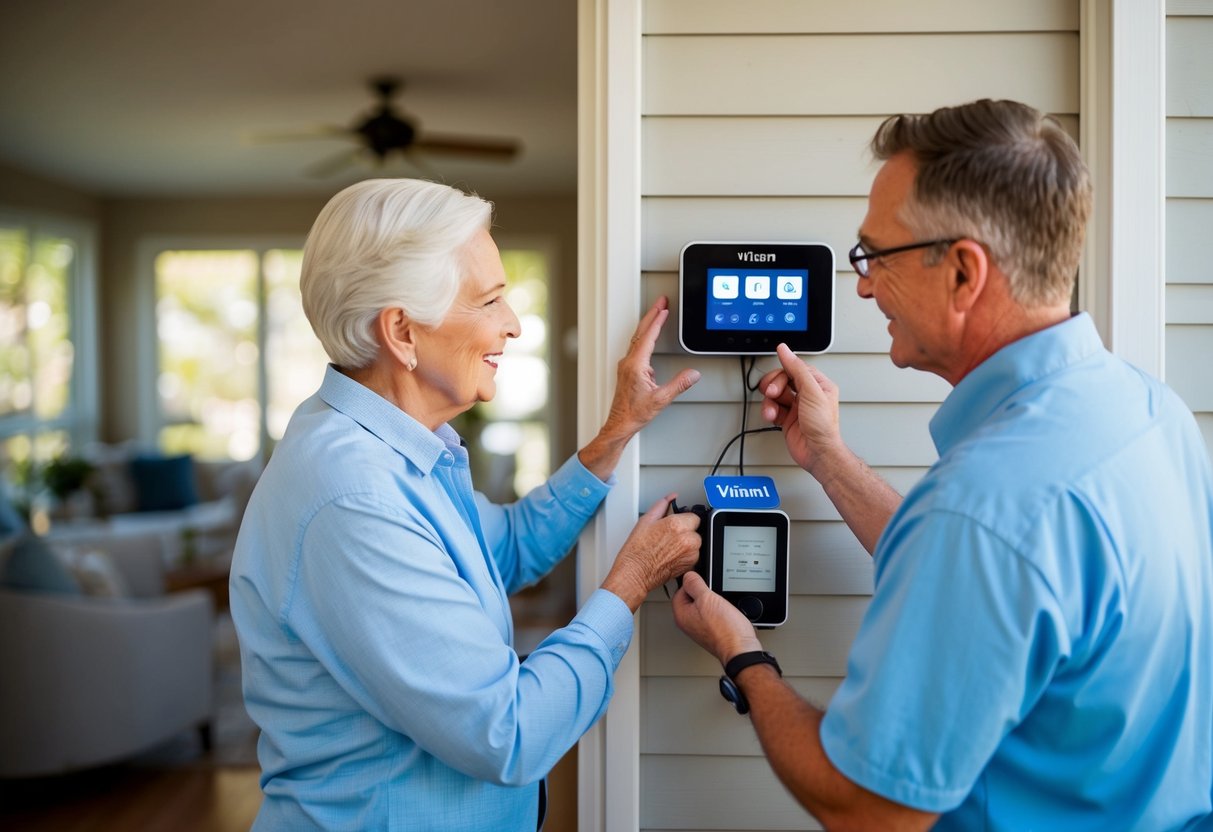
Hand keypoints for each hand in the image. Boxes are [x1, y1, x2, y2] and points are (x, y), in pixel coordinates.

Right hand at [601, 493, 701, 611]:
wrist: (635, 573)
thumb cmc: (637, 551)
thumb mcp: (646, 521)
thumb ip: (661, 506)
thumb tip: (670, 497)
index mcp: (677, 525)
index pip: (694, 517)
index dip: (684, 520)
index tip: (676, 525)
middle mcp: (687, 539)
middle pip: (696, 531)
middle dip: (686, 532)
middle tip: (669, 537)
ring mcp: (690, 554)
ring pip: (696, 544)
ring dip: (687, 544)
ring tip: (669, 548)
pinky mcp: (690, 566)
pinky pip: (694, 556)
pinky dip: (686, 555)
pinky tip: (672, 556)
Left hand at [605, 296, 700, 437]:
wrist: (620, 424)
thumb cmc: (634, 413)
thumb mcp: (661, 399)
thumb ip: (679, 384)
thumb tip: (693, 373)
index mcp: (636, 365)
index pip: (648, 336)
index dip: (657, 321)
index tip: (664, 308)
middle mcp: (629, 362)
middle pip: (641, 332)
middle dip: (652, 314)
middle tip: (660, 300)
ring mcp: (626, 365)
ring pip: (637, 338)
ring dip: (648, 324)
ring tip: (657, 312)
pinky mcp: (627, 370)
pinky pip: (636, 346)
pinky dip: (644, 336)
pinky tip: (650, 337)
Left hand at [672, 572, 763, 665]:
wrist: (740, 649)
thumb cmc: (724, 629)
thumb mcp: (707, 598)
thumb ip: (695, 584)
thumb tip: (688, 575)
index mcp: (681, 615)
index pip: (680, 590)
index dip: (693, 583)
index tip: (703, 582)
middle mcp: (688, 623)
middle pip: (692, 598)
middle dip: (704, 592)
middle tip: (714, 595)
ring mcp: (701, 628)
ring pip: (704, 606)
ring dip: (713, 601)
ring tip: (722, 605)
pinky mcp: (713, 631)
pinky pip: (713, 614)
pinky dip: (720, 610)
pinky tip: (727, 612)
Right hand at [759, 343, 843, 475]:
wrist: (817, 452)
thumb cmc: (823, 426)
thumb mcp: (811, 392)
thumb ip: (797, 369)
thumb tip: (785, 351)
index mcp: (819, 384)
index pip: (796, 368)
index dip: (784, 370)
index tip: (774, 373)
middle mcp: (808, 394)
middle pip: (783, 379)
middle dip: (774, 385)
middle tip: (772, 392)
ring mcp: (797, 406)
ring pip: (776, 394)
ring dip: (770, 401)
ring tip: (772, 409)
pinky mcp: (787, 418)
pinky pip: (773, 408)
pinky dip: (770, 411)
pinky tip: (772, 416)